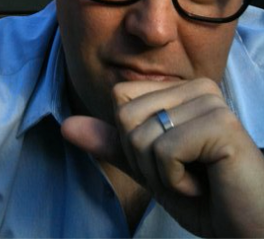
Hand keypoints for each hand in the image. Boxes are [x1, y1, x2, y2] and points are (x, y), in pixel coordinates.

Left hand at [61, 78, 263, 236]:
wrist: (247, 228)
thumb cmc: (202, 197)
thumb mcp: (147, 167)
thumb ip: (111, 143)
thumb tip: (66, 125)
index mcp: (180, 90)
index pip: (120, 98)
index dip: (131, 140)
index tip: (167, 159)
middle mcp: (197, 87)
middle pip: (126, 116)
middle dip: (144, 159)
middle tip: (184, 172)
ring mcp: (210, 102)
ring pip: (140, 135)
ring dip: (160, 173)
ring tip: (197, 178)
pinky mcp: (221, 125)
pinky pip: (163, 151)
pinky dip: (176, 181)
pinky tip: (207, 185)